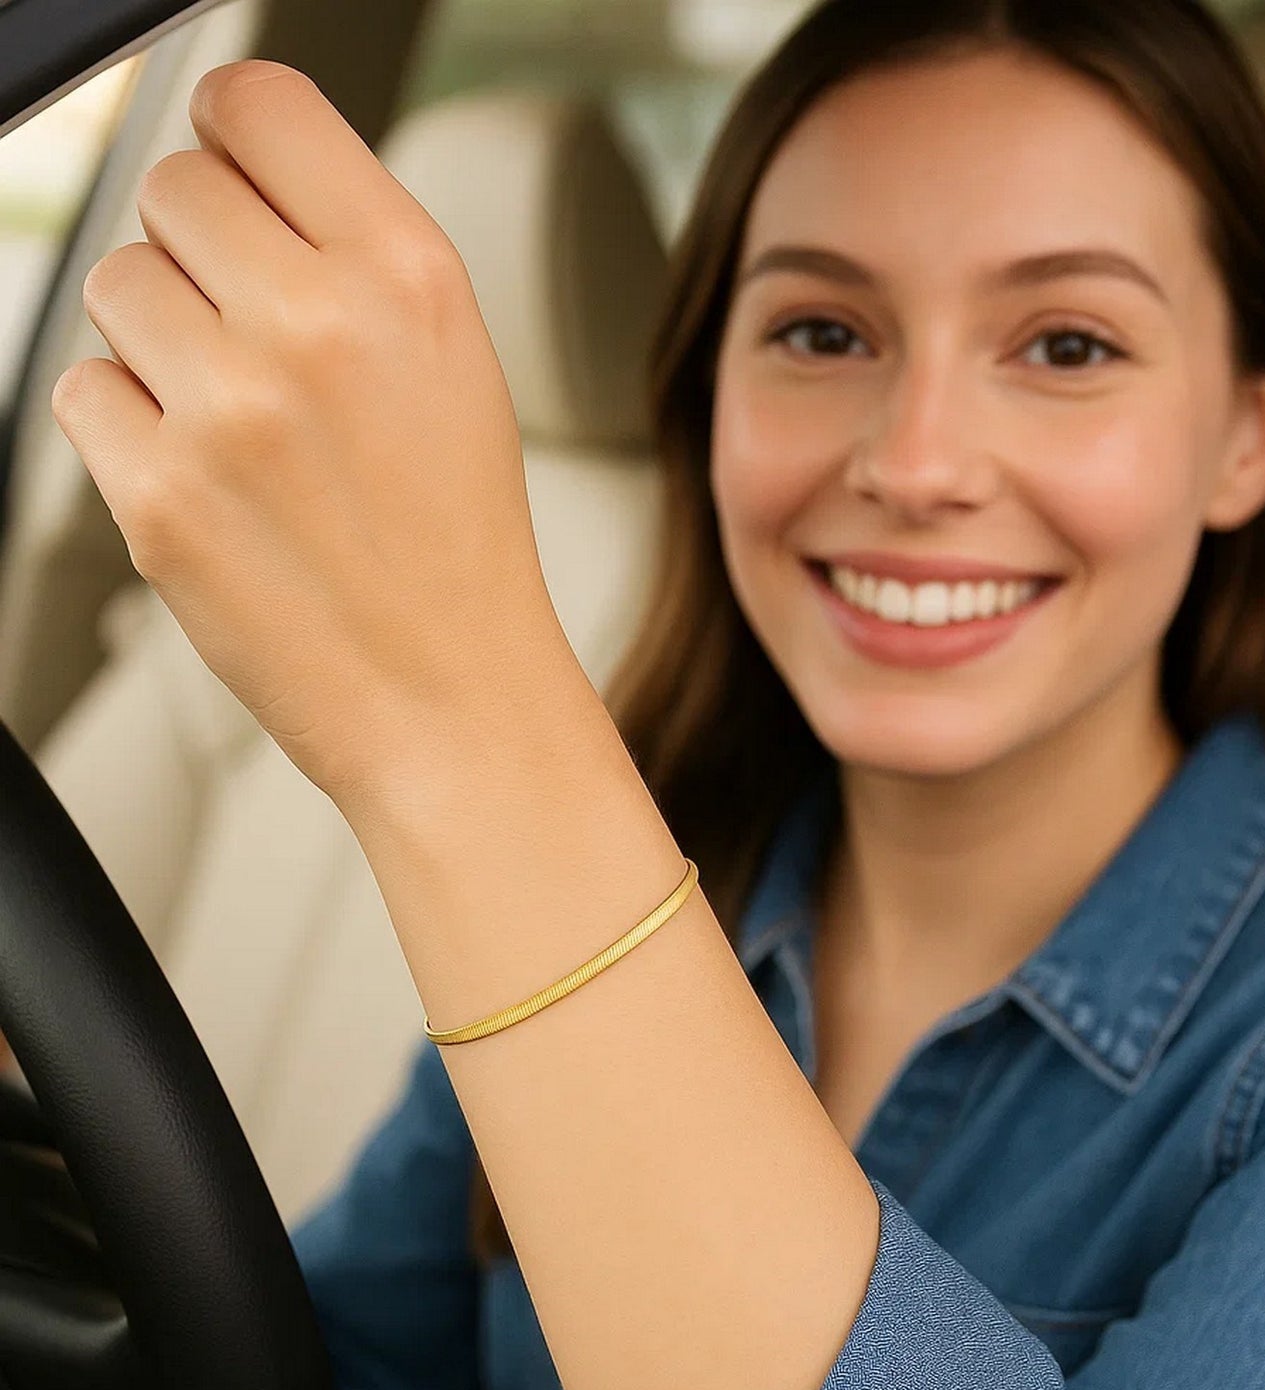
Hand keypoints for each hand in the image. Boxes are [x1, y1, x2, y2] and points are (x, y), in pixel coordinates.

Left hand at [51, 60, 562, 809]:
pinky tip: (210, 477)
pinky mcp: (159, 496)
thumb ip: (356, 255)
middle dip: (202, 252)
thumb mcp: (458, 367)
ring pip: (118, 285)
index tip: (238, 182)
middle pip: (172, 189)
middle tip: (255, 337)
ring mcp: (231, 413)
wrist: (449, 694)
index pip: (258, 103)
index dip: (236, 138)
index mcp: (409, 279)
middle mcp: (319, 328)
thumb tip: (245, 178)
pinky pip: (88, 390)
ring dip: (163, 340)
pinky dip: (132, 426)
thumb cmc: (458, 541)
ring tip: (241, 421)